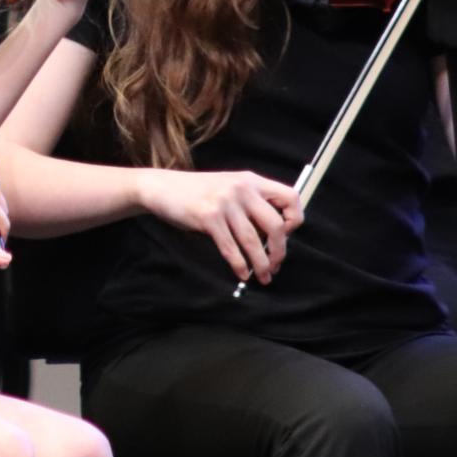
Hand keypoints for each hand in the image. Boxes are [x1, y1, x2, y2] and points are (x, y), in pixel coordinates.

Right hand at [136, 167, 302, 284]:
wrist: (162, 187)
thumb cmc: (197, 192)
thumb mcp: (229, 187)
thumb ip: (251, 204)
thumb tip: (273, 239)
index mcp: (251, 180)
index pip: (290, 197)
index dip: (294, 219)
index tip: (285, 235)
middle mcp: (241, 189)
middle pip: (275, 225)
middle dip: (279, 251)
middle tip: (275, 265)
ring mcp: (224, 203)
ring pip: (253, 241)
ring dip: (261, 264)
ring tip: (263, 276)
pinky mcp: (208, 217)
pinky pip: (231, 248)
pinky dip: (239, 265)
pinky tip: (241, 273)